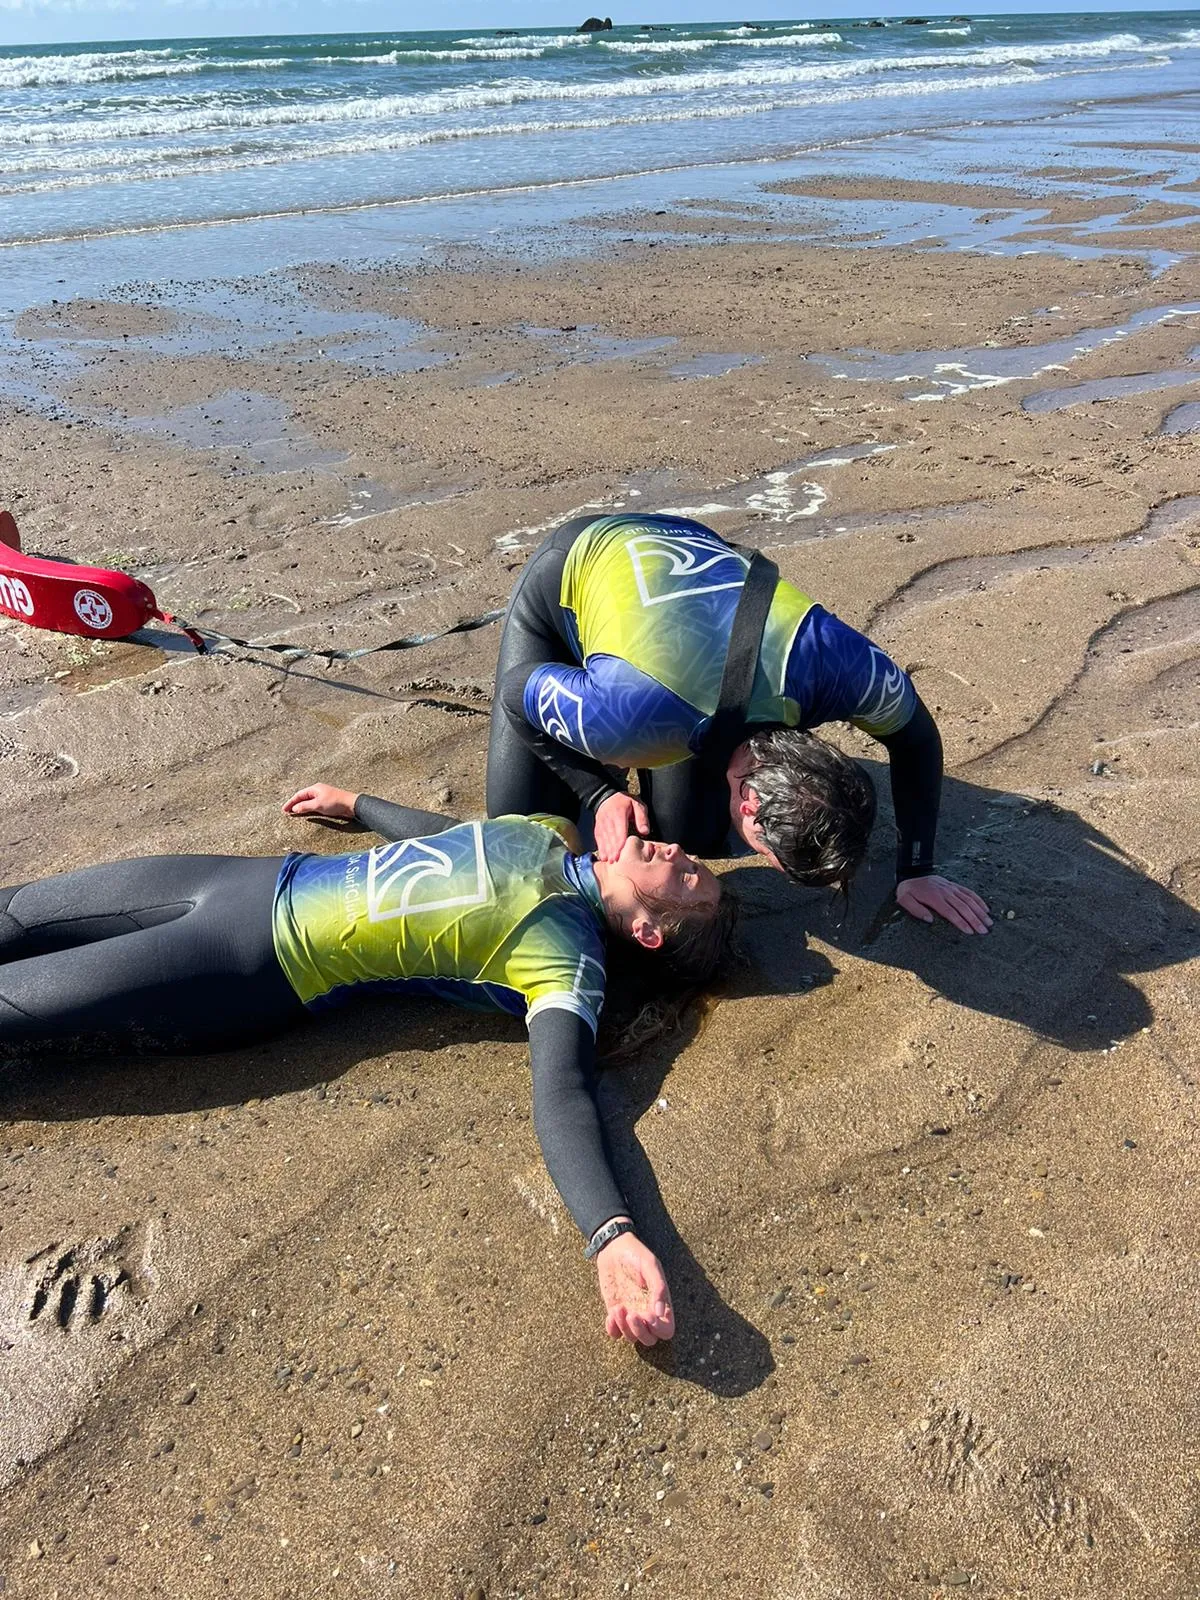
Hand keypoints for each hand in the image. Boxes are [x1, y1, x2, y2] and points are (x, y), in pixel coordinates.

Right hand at [282, 783, 358, 821]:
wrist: (351, 805)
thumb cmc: (335, 802)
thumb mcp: (317, 805)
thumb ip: (305, 806)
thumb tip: (295, 808)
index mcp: (315, 788)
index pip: (299, 795)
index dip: (290, 802)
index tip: (284, 810)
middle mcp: (318, 790)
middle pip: (303, 797)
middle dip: (294, 804)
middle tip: (287, 812)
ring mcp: (323, 796)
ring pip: (308, 801)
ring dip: (301, 806)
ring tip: (294, 813)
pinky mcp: (328, 802)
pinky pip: (314, 804)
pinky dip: (308, 808)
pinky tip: (306, 812)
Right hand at [593, 792, 649, 862]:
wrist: (606, 797)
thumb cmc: (624, 801)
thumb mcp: (637, 804)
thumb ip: (642, 818)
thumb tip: (645, 831)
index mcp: (619, 814)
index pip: (619, 831)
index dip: (619, 843)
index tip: (620, 853)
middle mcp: (608, 820)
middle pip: (611, 837)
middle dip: (613, 850)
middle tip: (615, 861)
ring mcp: (601, 824)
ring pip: (604, 839)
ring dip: (607, 851)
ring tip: (610, 861)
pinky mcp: (598, 828)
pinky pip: (599, 839)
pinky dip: (601, 848)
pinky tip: (604, 856)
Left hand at [596, 1231, 674, 1346]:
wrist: (613, 1247)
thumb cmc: (636, 1254)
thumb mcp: (650, 1266)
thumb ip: (658, 1288)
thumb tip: (660, 1313)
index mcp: (661, 1302)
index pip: (666, 1330)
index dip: (659, 1329)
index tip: (648, 1316)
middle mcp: (647, 1312)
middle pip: (649, 1339)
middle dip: (640, 1332)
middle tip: (631, 1314)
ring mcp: (631, 1313)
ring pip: (632, 1337)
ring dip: (625, 1328)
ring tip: (618, 1308)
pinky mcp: (615, 1312)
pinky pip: (615, 1333)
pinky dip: (613, 1330)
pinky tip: (611, 1314)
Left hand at [896, 874, 991, 933]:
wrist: (911, 874)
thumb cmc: (908, 891)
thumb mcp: (905, 900)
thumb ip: (916, 910)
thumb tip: (929, 920)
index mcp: (934, 898)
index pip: (950, 912)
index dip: (961, 922)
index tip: (970, 932)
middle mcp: (946, 893)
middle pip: (963, 908)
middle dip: (975, 920)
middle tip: (983, 931)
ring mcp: (951, 888)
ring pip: (969, 900)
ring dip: (980, 912)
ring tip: (989, 923)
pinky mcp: (954, 886)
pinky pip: (969, 892)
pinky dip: (979, 900)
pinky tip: (986, 909)